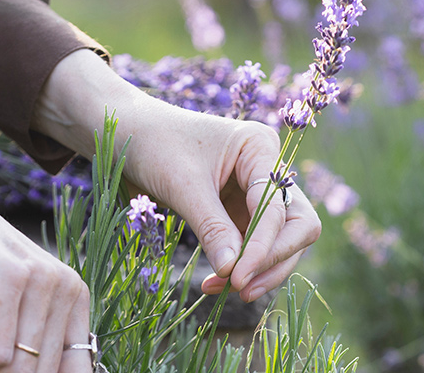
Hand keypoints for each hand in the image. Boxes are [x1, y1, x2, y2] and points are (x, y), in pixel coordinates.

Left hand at [33, 50, 321, 301]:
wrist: (125, 135)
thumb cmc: (153, 145)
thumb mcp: (183, 186)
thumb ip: (212, 228)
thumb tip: (233, 272)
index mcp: (260, 148)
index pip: (279, 208)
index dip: (264, 246)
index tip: (238, 277)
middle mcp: (267, 169)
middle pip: (297, 226)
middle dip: (273, 259)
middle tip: (241, 287)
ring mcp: (255, 193)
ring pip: (280, 242)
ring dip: (258, 270)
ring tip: (222, 288)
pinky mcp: (239, 212)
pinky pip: (253, 247)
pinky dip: (240, 268)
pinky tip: (216, 282)